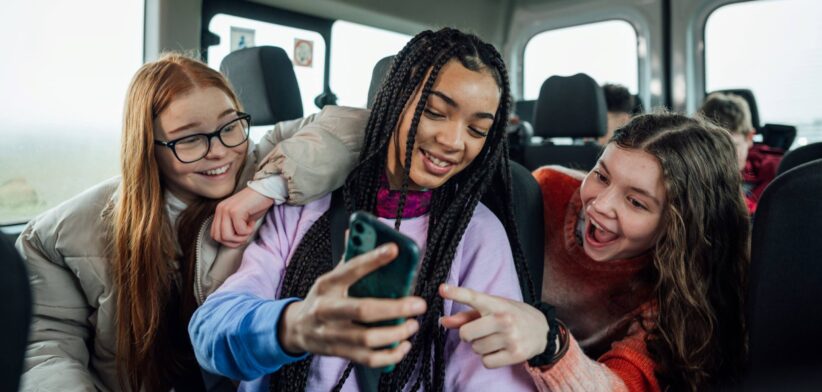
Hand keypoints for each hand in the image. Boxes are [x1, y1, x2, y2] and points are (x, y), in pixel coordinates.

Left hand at [211, 187, 273, 247]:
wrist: (266, 190)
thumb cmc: (255, 204)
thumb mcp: (239, 217)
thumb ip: (231, 226)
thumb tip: (230, 242)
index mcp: (219, 211)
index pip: (214, 235)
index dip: (227, 241)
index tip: (240, 236)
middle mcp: (220, 210)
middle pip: (218, 238)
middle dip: (234, 242)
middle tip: (245, 234)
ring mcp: (226, 210)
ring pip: (227, 236)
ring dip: (241, 237)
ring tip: (249, 229)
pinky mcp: (235, 211)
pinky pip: (240, 230)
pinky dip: (248, 231)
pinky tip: (252, 222)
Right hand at [280, 243, 427, 367]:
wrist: (295, 329)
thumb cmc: (321, 299)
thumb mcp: (329, 277)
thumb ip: (348, 259)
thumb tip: (356, 231)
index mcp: (326, 285)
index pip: (350, 269)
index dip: (372, 259)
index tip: (395, 250)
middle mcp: (326, 309)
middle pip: (362, 310)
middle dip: (395, 308)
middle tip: (418, 304)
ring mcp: (331, 334)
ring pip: (367, 338)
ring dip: (395, 333)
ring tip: (412, 325)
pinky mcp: (338, 352)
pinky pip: (367, 358)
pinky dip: (389, 355)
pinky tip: (402, 345)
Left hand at [439, 284, 547, 367]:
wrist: (543, 330)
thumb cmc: (513, 316)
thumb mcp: (494, 308)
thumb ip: (467, 315)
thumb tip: (443, 321)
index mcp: (497, 304)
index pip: (474, 297)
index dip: (456, 293)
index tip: (442, 289)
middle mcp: (504, 319)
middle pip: (466, 333)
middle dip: (467, 335)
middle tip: (479, 331)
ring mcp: (511, 338)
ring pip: (476, 349)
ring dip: (480, 346)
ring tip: (494, 339)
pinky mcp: (515, 354)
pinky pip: (486, 362)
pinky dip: (488, 359)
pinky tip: (499, 350)